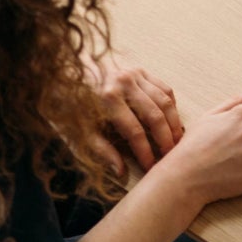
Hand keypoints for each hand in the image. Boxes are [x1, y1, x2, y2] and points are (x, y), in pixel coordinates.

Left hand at [85, 57, 183, 175]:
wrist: (66, 71)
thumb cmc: (74, 105)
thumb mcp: (82, 130)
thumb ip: (103, 150)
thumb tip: (121, 172)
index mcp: (108, 100)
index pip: (134, 131)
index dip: (145, 151)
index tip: (151, 166)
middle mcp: (125, 84)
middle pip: (154, 116)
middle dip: (165, 138)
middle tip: (170, 155)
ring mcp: (135, 74)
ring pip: (164, 101)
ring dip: (174, 123)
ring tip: (176, 141)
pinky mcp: (141, 70)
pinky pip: (164, 88)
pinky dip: (171, 105)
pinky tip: (172, 120)